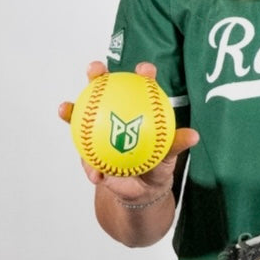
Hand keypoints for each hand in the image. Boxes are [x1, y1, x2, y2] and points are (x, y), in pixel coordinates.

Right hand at [58, 60, 198, 203]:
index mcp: (137, 108)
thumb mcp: (168, 154)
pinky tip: (94, 173)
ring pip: (83, 113)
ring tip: (66, 108)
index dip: (142, 73)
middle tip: (95, 70)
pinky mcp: (88, 150)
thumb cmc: (156, 164)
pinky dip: (87, 163)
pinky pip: (84, 154)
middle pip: (103, 87)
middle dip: (96, 74)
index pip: (140, 85)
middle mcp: (114, 111)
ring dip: (73, 109)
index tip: (144, 70)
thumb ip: (176, 143)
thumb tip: (193, 136)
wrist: (141, 189)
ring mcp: (97, 128)